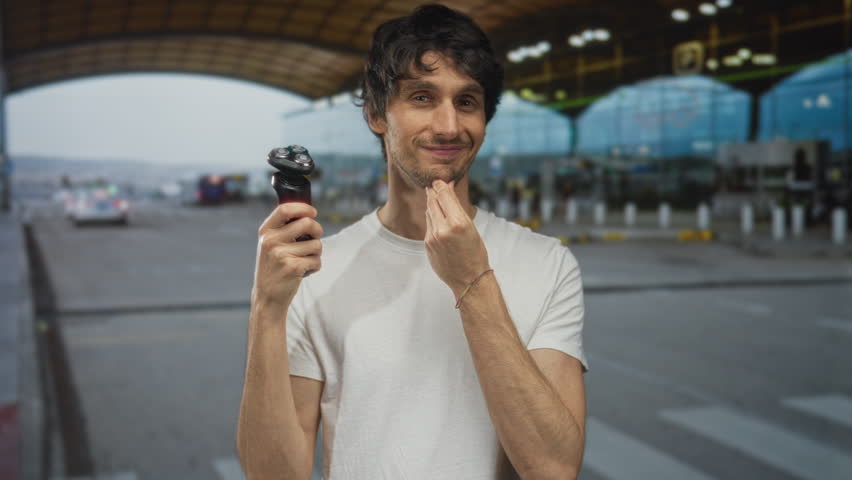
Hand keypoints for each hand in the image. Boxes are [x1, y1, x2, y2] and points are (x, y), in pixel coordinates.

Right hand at [252, 203, 323, 308]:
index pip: (285, 209)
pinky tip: (304, 271)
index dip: (303, 208)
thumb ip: (284, 229)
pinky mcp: (293, 267)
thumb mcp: (270, 244)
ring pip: (316, 244)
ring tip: (304, 260)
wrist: (267, 296)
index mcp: (266, 231)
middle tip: (314, 238)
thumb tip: (308, 213)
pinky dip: (315, 266)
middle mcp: (272, 241)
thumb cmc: (273, 267)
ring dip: (316, 253)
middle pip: (307, 223)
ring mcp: (282, 254)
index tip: (313, 212)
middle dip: (317, 230)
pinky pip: (317, 260)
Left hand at [424, 180, 489, 295]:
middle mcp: (443, 229)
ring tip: (435, 196)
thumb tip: (448, 190)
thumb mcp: (471, 228)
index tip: (440, 180)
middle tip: (435, 184)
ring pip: (429, 212)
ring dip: (432, 203)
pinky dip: (432, 218)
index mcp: (458, 223)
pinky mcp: (427, 244)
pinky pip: (428, 225)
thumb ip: (457, 208)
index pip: (444, 195)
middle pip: (433, 201)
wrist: (468, 279)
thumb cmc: (475, 253)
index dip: (441, 185)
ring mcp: (432, 237)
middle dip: (434, 192)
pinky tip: (436, 216)